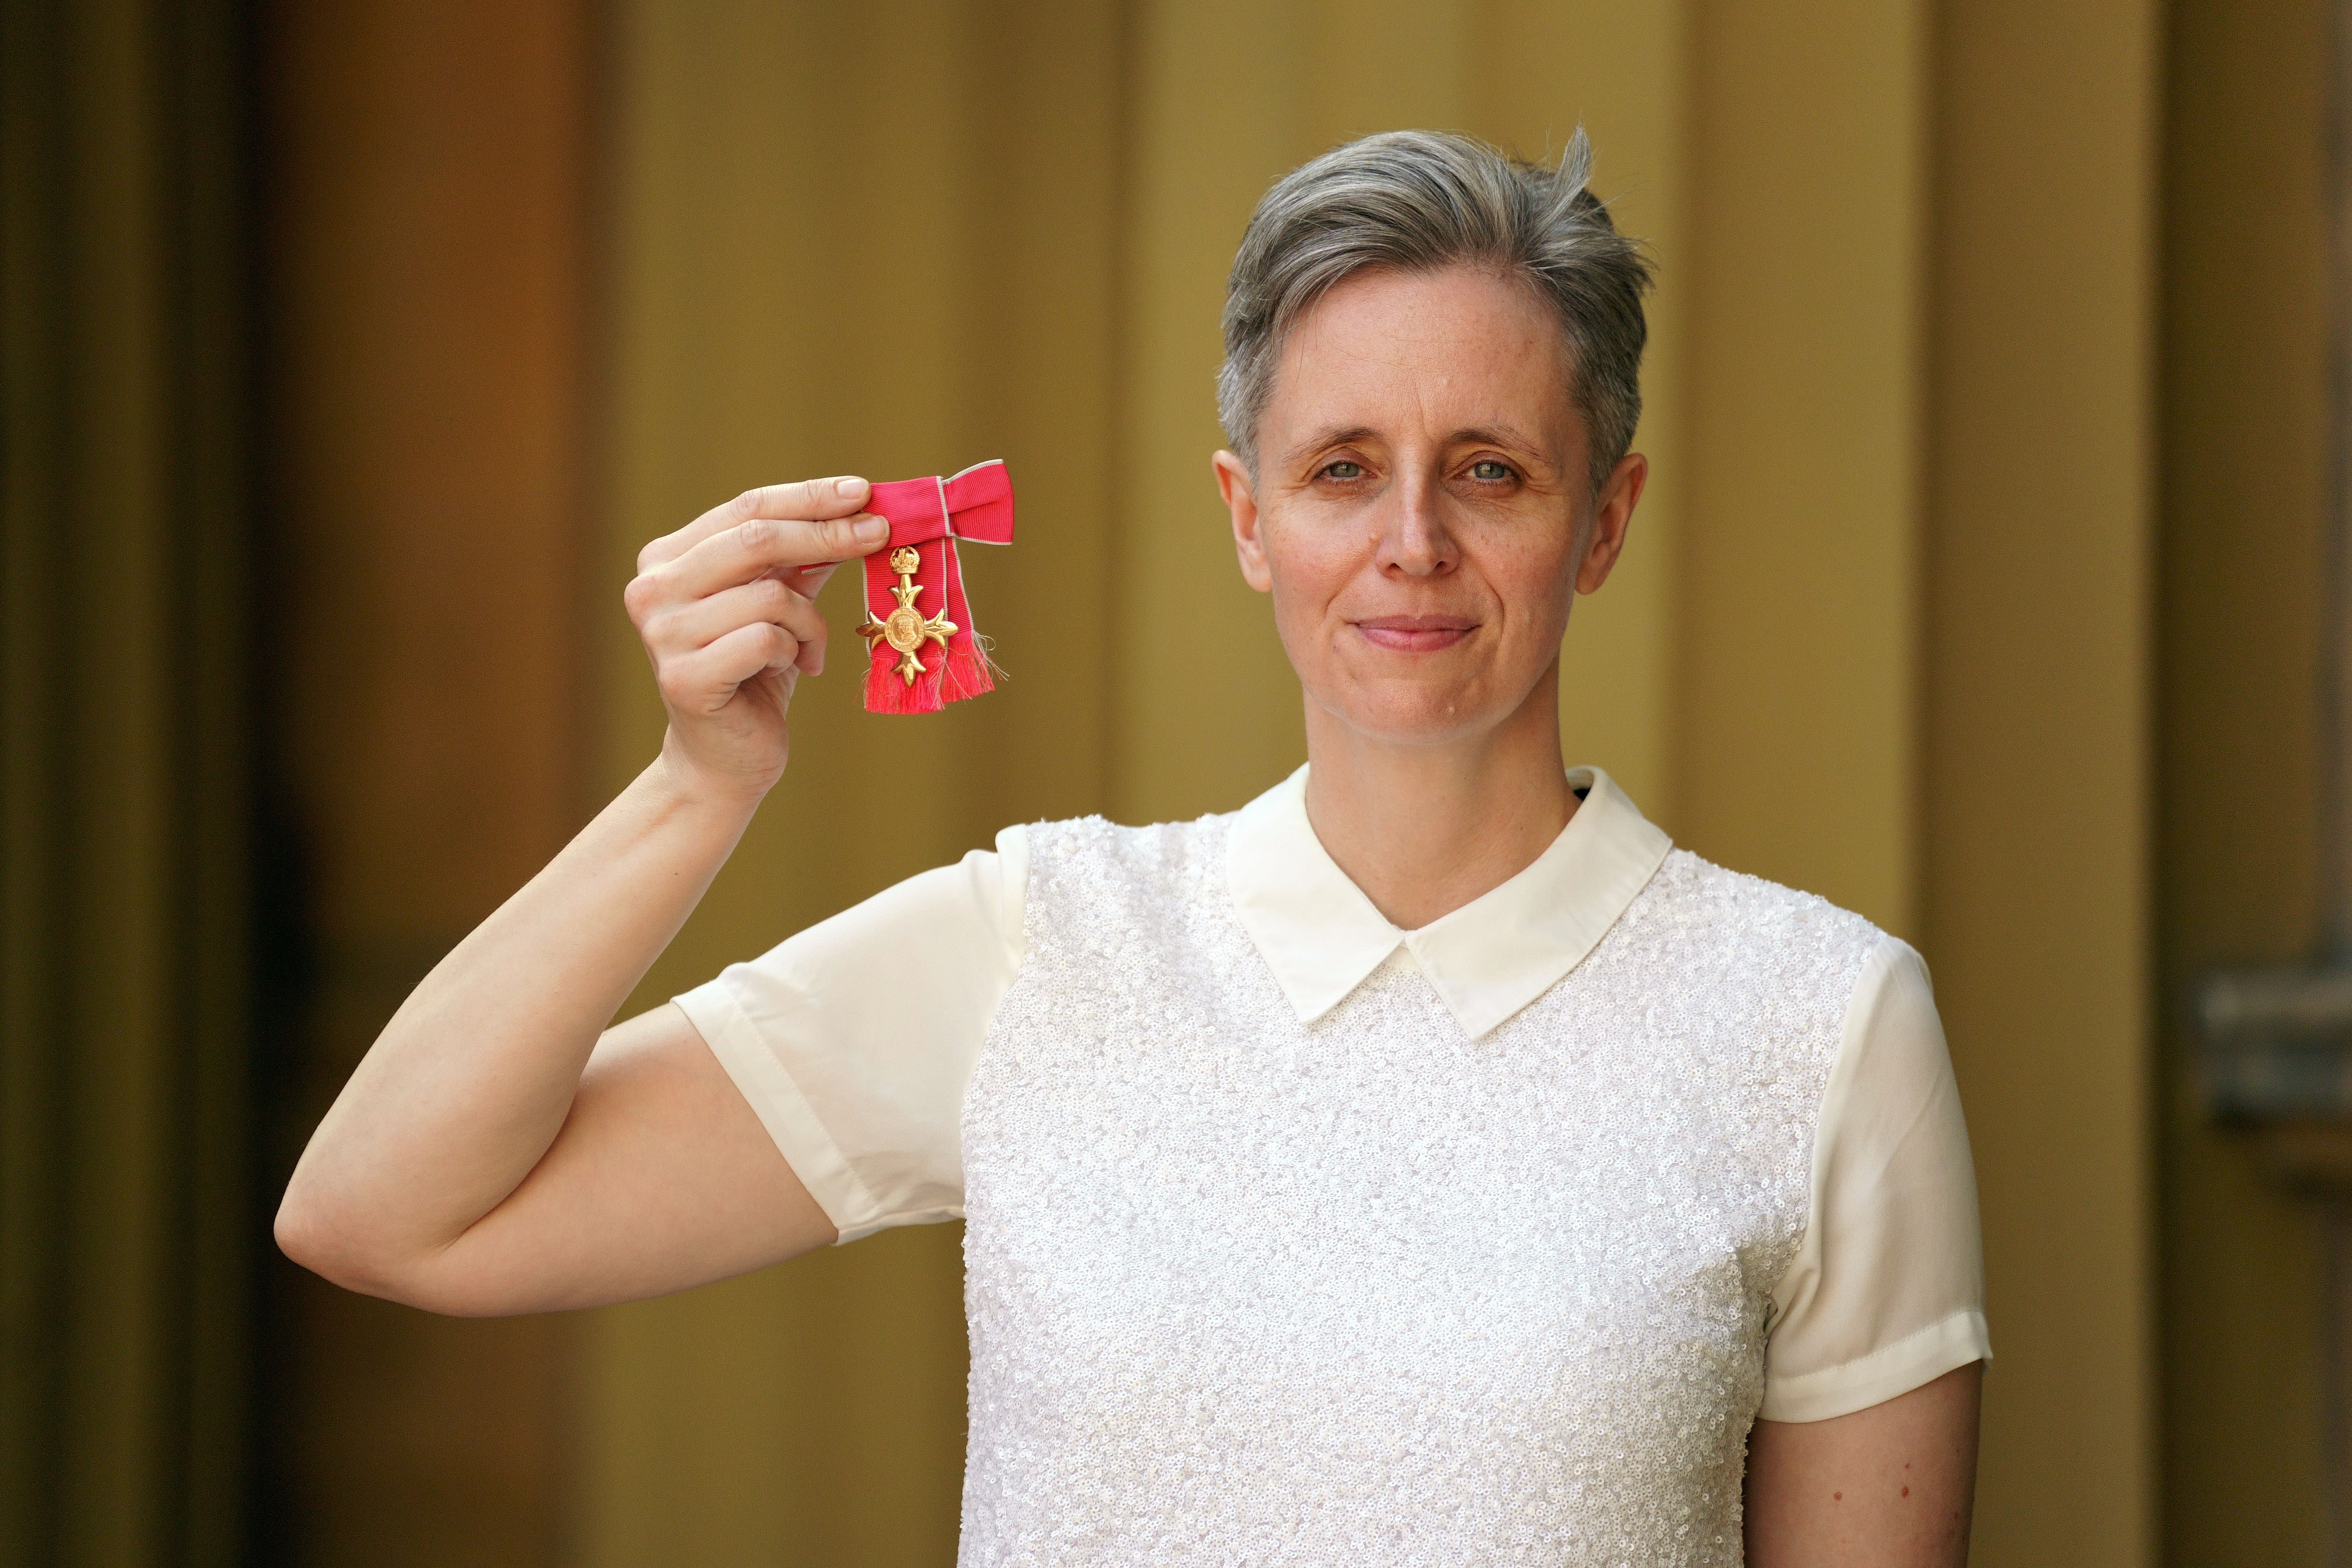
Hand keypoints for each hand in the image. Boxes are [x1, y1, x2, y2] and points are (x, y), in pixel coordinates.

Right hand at [625, 476, 885, 798]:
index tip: (863, 492)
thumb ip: (801, 559)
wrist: (723, 759)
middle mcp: (652, 589)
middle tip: (879, 534)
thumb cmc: (754, 675)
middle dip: (828, 534)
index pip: (746, 509)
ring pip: (770, 596)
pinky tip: (791, 670)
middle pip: (757, 538)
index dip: (809, 496)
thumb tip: (857, 510)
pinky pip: (767, 639)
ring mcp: (663, 634)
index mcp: (665, 559)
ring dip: (810, 622)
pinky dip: (795, 652)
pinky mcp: (685, 678)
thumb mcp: (777, 605)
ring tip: (807, 649)